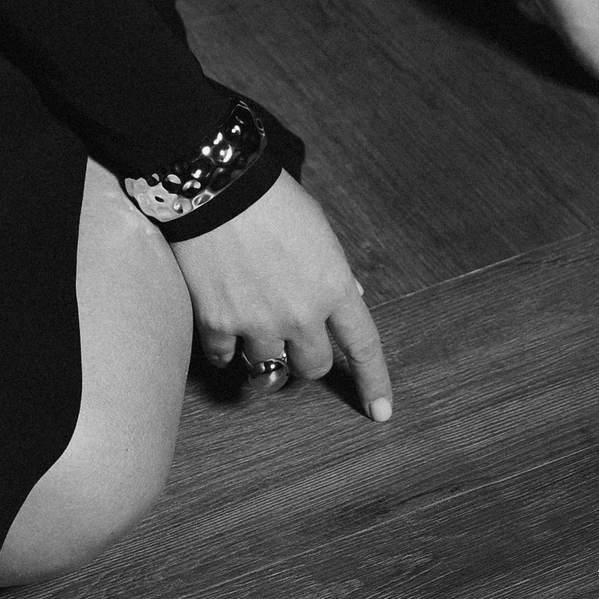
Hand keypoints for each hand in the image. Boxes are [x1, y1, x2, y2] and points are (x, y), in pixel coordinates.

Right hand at [168, 171, 392, 422]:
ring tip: (254, 332)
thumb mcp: (319, 230)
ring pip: (269, 370)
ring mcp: (258, 323)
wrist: (218, 187)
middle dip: (306, 359)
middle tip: (293, 339)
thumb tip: (352, 296)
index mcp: (333, 288)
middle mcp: (300, 315)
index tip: (380, 412)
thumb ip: (335, 271)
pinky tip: (222, 327)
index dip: (374, 381)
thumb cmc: (273, 200)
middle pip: (313, 367)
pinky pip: (224, 358)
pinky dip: (224, 348)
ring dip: (265, 357)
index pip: (363, 346)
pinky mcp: (218, 324)